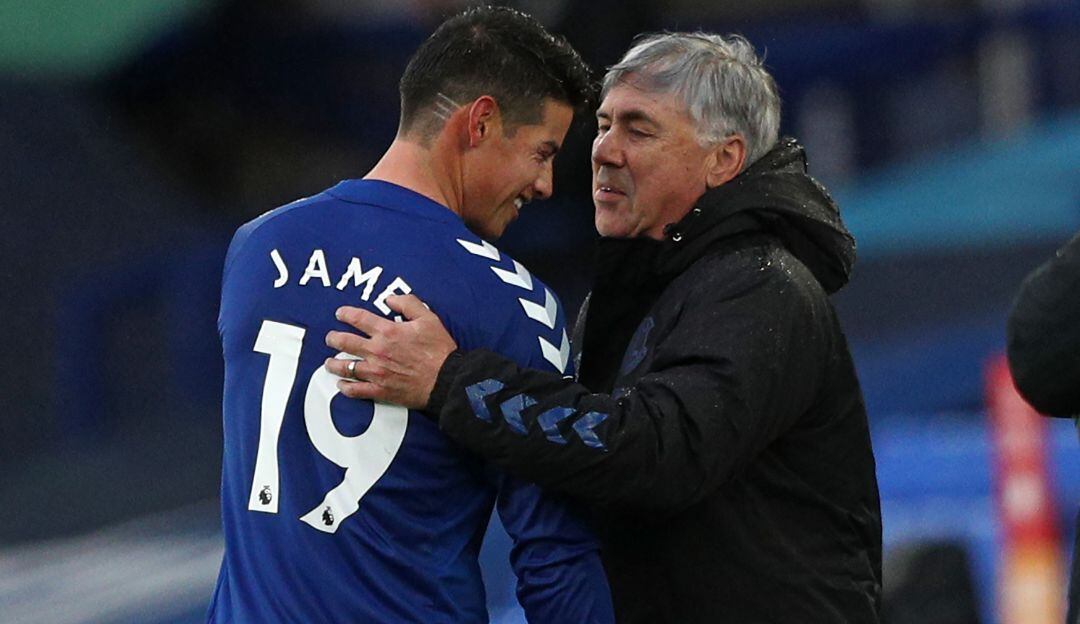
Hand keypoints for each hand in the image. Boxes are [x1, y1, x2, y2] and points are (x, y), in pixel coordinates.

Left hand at [324, 294, 457, 407]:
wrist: (446, 380)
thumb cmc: (439, 350)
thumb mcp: (428, 318)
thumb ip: (408, 304)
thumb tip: (391, 299)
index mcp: (388, 331)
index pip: (358, 318)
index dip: (345, 314)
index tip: (340, 313)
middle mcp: (377, 351)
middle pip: (345, 342)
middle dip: (333, 338)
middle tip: (330, 337)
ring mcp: (376, 372)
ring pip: (346, 367)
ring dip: (334, 364)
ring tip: (329, 362)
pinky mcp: (380, 390)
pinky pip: (356, 390)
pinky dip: (345, 388)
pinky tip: (342, 385)